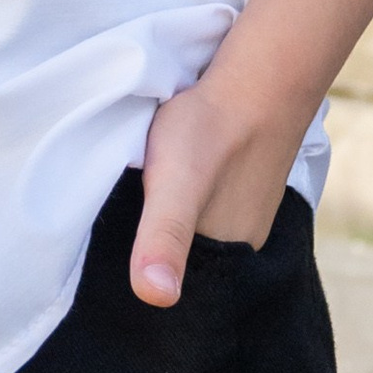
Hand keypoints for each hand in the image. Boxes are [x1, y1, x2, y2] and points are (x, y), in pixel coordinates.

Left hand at [128, 74, 305, 306]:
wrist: (259, 76)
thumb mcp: (175, 186)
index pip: (179, 288)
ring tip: (142, 205)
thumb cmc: (210, 130)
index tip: (112, 265)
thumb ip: (164, 238)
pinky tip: (178, 180)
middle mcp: (242, 243)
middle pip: (191, 262)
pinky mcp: (247, 182)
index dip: (150, 276)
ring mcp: (248, 212)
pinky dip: (195, 198)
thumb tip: (155, 297)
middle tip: (121, 228)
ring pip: (201, 233)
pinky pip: (213, 205)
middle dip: (161, 253)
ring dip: (177, 225)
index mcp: (226, 258)